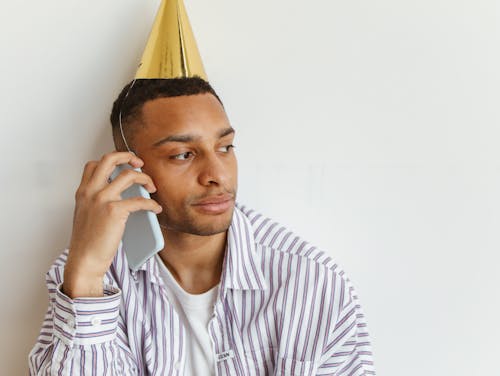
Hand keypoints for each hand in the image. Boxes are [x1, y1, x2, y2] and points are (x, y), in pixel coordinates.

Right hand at [62, 151, 161, 297]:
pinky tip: (156, 208)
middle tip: (140, 163)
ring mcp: (102, 199)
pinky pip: (140, 200)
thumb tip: (123, 193)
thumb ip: (98, 201)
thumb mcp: (87, 215)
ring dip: (145, 178)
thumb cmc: (87, 242)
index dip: (112, 160)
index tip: (124, 164)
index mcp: (82, 192)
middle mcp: (90, 191)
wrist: (84, 261)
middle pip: (109, 159)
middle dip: (128, 156)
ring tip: (152, 187)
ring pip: (129, 175)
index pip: (94, 164)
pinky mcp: (114, 211)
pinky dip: (152, 204)